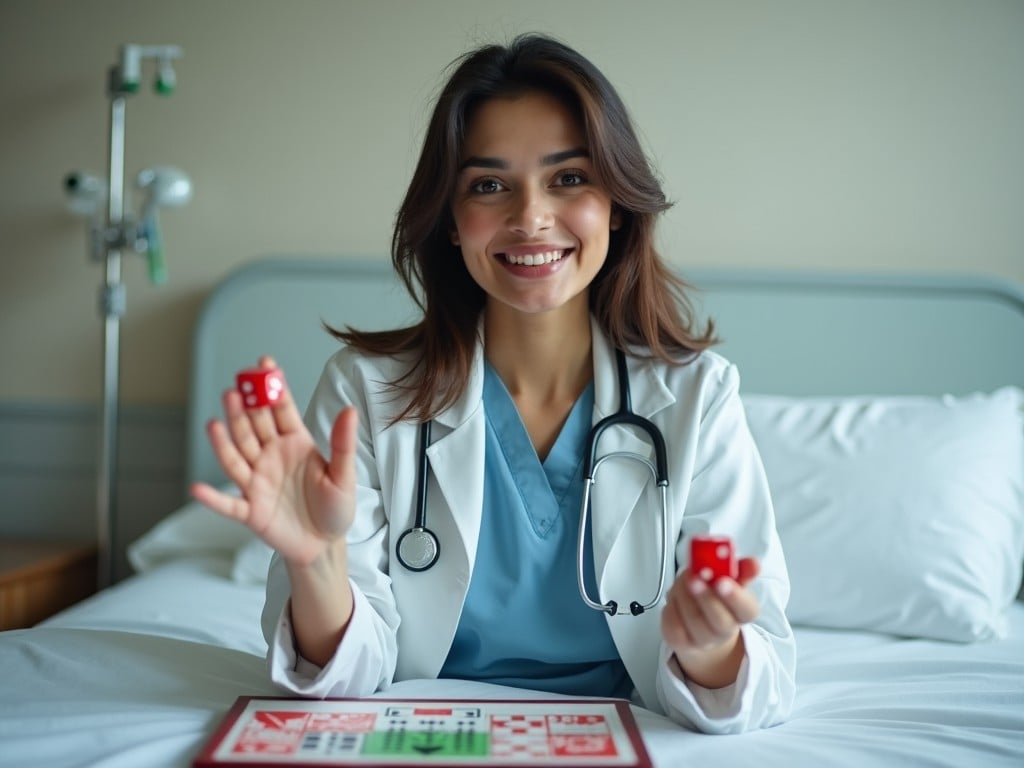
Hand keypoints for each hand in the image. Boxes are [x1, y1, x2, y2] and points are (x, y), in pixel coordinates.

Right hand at [190, 356, 359, 567]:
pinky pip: (229, 504)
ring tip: (215, 421)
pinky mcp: (251, 511)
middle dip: (245, 409)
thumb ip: (343, 444)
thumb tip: (350, 410)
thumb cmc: (335, 507)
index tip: (264, 362)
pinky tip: (197, 488)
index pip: (281, 410)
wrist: (325, 545)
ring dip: (225, 441)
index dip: (273, 387)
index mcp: (295, 443)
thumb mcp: (344, 475)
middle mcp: (271, 457)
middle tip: (236, 387)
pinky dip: (213, 498)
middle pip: (254, 428)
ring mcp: (258, 483)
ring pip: (237, 458)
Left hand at [661, 557, 759, 688]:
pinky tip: (675, 595)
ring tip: (684, 578)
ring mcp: (702, 639)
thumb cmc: (717, 597)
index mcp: (742, 613)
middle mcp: (724, 630)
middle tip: (696, 578)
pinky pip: (674, 625)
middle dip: (706, 597)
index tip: (722, 580)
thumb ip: (740, 569)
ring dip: (685, 594)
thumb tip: (752, 563)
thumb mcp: (730, 580)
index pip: (746, 610)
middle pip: (720, 620)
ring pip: (693, 619)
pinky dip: (672, 605)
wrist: (700, 624)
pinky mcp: (679, 641)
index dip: (735, 596)